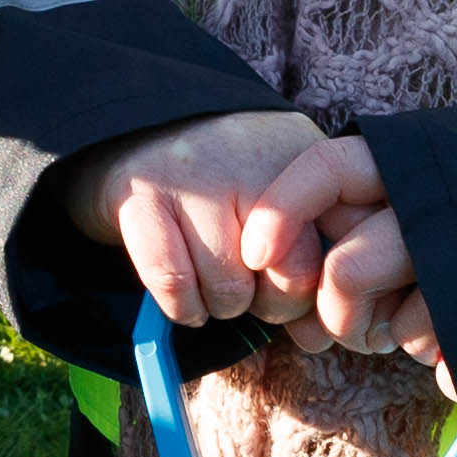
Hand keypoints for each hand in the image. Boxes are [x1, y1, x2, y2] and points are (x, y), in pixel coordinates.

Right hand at [57, 109, 334, 328]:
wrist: (135, 124)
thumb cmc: (222, 177)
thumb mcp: (281, 187)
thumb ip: (311, 242)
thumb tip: (318, 331)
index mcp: (300, 160)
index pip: (321, 259)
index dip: (299, 295)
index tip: (276, 292)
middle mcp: (253, 161)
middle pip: (283, 279)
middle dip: (263, 305)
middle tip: (244, 291)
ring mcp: (195, 177)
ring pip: (228, 288)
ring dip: (217, 307)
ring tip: (209, 288)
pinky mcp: (140, 196)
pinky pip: (172, 280)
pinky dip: (180, 307)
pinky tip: (183, 301)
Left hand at [237, 135, 438, 369]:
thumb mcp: (432, 173)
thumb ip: (365, 205)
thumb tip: (280, 258)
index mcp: (416, 159)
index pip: (328, 168)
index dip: (282, 210)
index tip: (254, 253)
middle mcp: (442, 203)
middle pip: (346, 269)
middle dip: (336, 312)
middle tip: (356, 325)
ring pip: (394, 321)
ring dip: (393, 337)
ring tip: (420, 328)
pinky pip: (440, 353)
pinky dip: (439, 359)